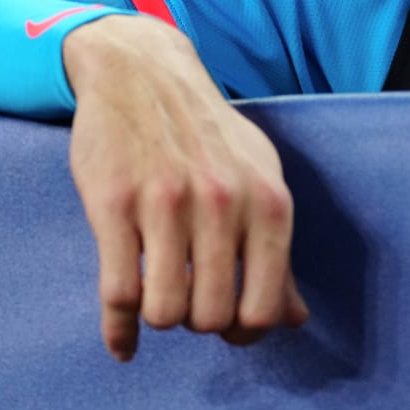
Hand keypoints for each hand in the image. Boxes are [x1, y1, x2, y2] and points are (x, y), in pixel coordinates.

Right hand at [63, 14, 308, 360]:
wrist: (142, 72)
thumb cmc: (207, 135)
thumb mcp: (258, 178)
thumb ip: (276, 250)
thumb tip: (295, 320)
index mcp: (267, 200)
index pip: (264, 306)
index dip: (245, 331)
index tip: (228, 325)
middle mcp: (221, 202)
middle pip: (211, 316)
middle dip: (197, 321)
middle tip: (189, 300)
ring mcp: (165, 203)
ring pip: (164, 310)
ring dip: (160, 317)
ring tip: (158, 297)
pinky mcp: (114, 203)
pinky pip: (118, 294)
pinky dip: (118, 331)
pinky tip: (122, 338)